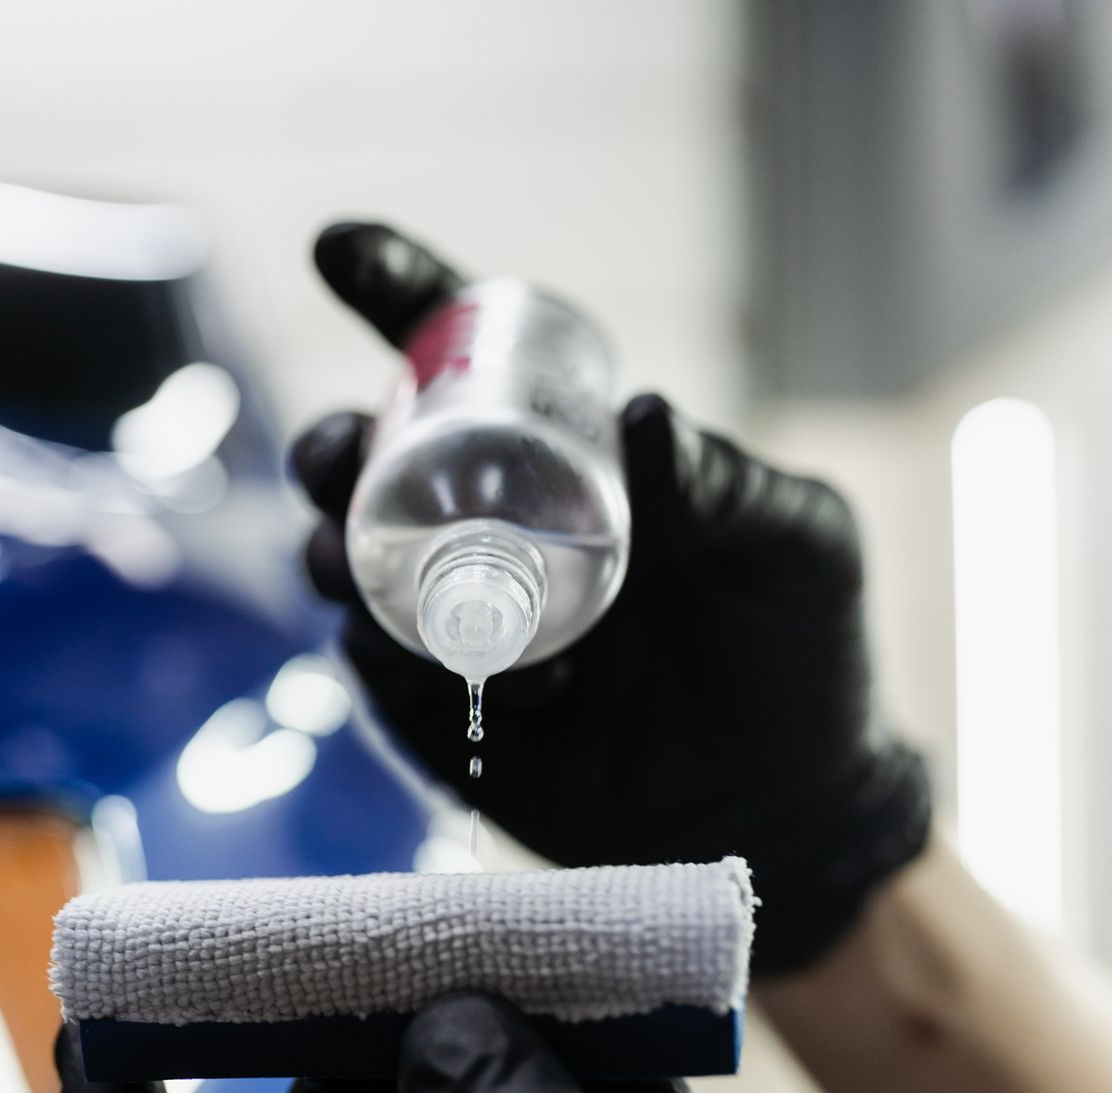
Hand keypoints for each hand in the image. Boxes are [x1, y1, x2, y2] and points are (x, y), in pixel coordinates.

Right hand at [294, 223, 931, 971]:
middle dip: (331, 448)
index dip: (396, 294)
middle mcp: (497, 531)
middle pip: (371, 464)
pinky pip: (376, 675)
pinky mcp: (443, 717)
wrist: (783, 806)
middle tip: (345, 461)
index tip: (338, 248)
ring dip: (340, 555)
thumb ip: (732, 482)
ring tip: (395, 578)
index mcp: (567, 461)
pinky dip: (389, 663)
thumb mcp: (795, 547)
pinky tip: (465, 677)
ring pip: (349, 565)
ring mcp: (461, 624)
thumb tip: (641, 410)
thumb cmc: (798, 648)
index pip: (465, 364)